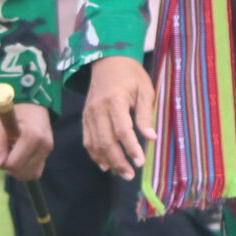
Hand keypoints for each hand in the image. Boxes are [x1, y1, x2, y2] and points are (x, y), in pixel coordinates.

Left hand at [0, 99, 54, 180]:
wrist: (33, 104)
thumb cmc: (15, 113)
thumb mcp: (2, 126)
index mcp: (32, 136)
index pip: (14, 164)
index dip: (1, 163)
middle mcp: (44, 144)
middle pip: (22, 172)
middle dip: (9, 168)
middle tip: (3, 154)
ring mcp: (48, 149)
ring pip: (30, 174)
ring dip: (17, 170)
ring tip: (11, 155)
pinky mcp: (48, 152)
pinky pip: (36, 171)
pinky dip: (26, 169)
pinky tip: (20, 157)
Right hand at [83, 55, 156, 178]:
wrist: (107, 60)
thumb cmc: (130, 74)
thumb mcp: (145, 89)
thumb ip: (146, 114)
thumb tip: (151, 137)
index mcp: (115, 100)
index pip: (122, 131)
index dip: (131, 148)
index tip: (140, 161)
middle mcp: (98, 109)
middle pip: (105, 141)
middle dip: (118, 161)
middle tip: (130, 174)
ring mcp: (89, 114)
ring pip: (94, 144)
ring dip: (107, 161)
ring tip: (121, 173)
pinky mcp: (85, 117)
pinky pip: (87, 140)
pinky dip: (95, 154)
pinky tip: (105, 165)